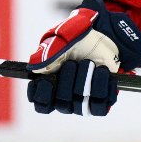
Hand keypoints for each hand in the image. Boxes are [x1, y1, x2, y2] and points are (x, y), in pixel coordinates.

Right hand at [26, 0, 140, 115]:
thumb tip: (34, 67)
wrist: (106, 34)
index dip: (42, 95)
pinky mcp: (102, 100)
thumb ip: (48, 51)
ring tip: (91, 63)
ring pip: (80, 106)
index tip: (48, 80)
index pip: (41, 103)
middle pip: (61, 105)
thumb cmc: (79, 36)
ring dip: (86, 82)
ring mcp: (84, 100)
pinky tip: (103, 71)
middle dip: (68, 81)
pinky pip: (100, 106)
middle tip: (74, 63)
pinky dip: (102, 87)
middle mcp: (66, 96)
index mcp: (50, 82)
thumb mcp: (63, 37)